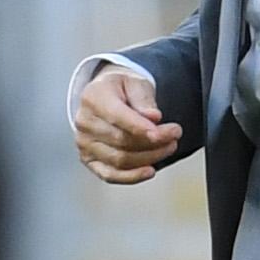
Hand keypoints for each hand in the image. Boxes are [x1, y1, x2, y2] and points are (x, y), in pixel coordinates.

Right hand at [74, 63, 181, 182]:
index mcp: (93, 98)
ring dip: (149, 158)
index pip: (118, 117)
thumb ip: (143, 99)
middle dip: (153, 142)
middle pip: (121, 140)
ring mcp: (84, 143)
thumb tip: (152, 116)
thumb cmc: (121, 89)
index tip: (164, 133)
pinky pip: (110, 175)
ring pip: (119, 159)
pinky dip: (132, 177)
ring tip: (168, 147)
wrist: (105, 96)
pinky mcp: (88, 159)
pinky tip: (149, 171)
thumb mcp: (135, 82)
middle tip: (174, 136)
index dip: (141, 128)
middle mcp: (84, 122)